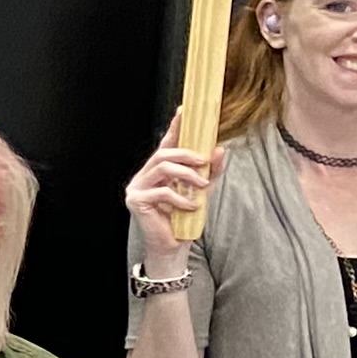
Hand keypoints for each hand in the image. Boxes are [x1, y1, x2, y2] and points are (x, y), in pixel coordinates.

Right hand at [124, 139, 218, 258]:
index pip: (166, 143)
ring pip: (162, 167)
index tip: (184, 111)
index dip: (175, 127)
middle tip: (204, 162)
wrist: (172, 246)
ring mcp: (137, 188)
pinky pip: (162, 191)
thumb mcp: (202, 190)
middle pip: (163, 153)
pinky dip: (181, 198)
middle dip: (187, 154)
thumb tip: (220, 150)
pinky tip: (190, 206)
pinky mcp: (136, 201)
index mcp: (158, 170)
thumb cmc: (184, 218)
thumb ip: (211, 171)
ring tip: (201, 186)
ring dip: (187, 174)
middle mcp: (144, 175)